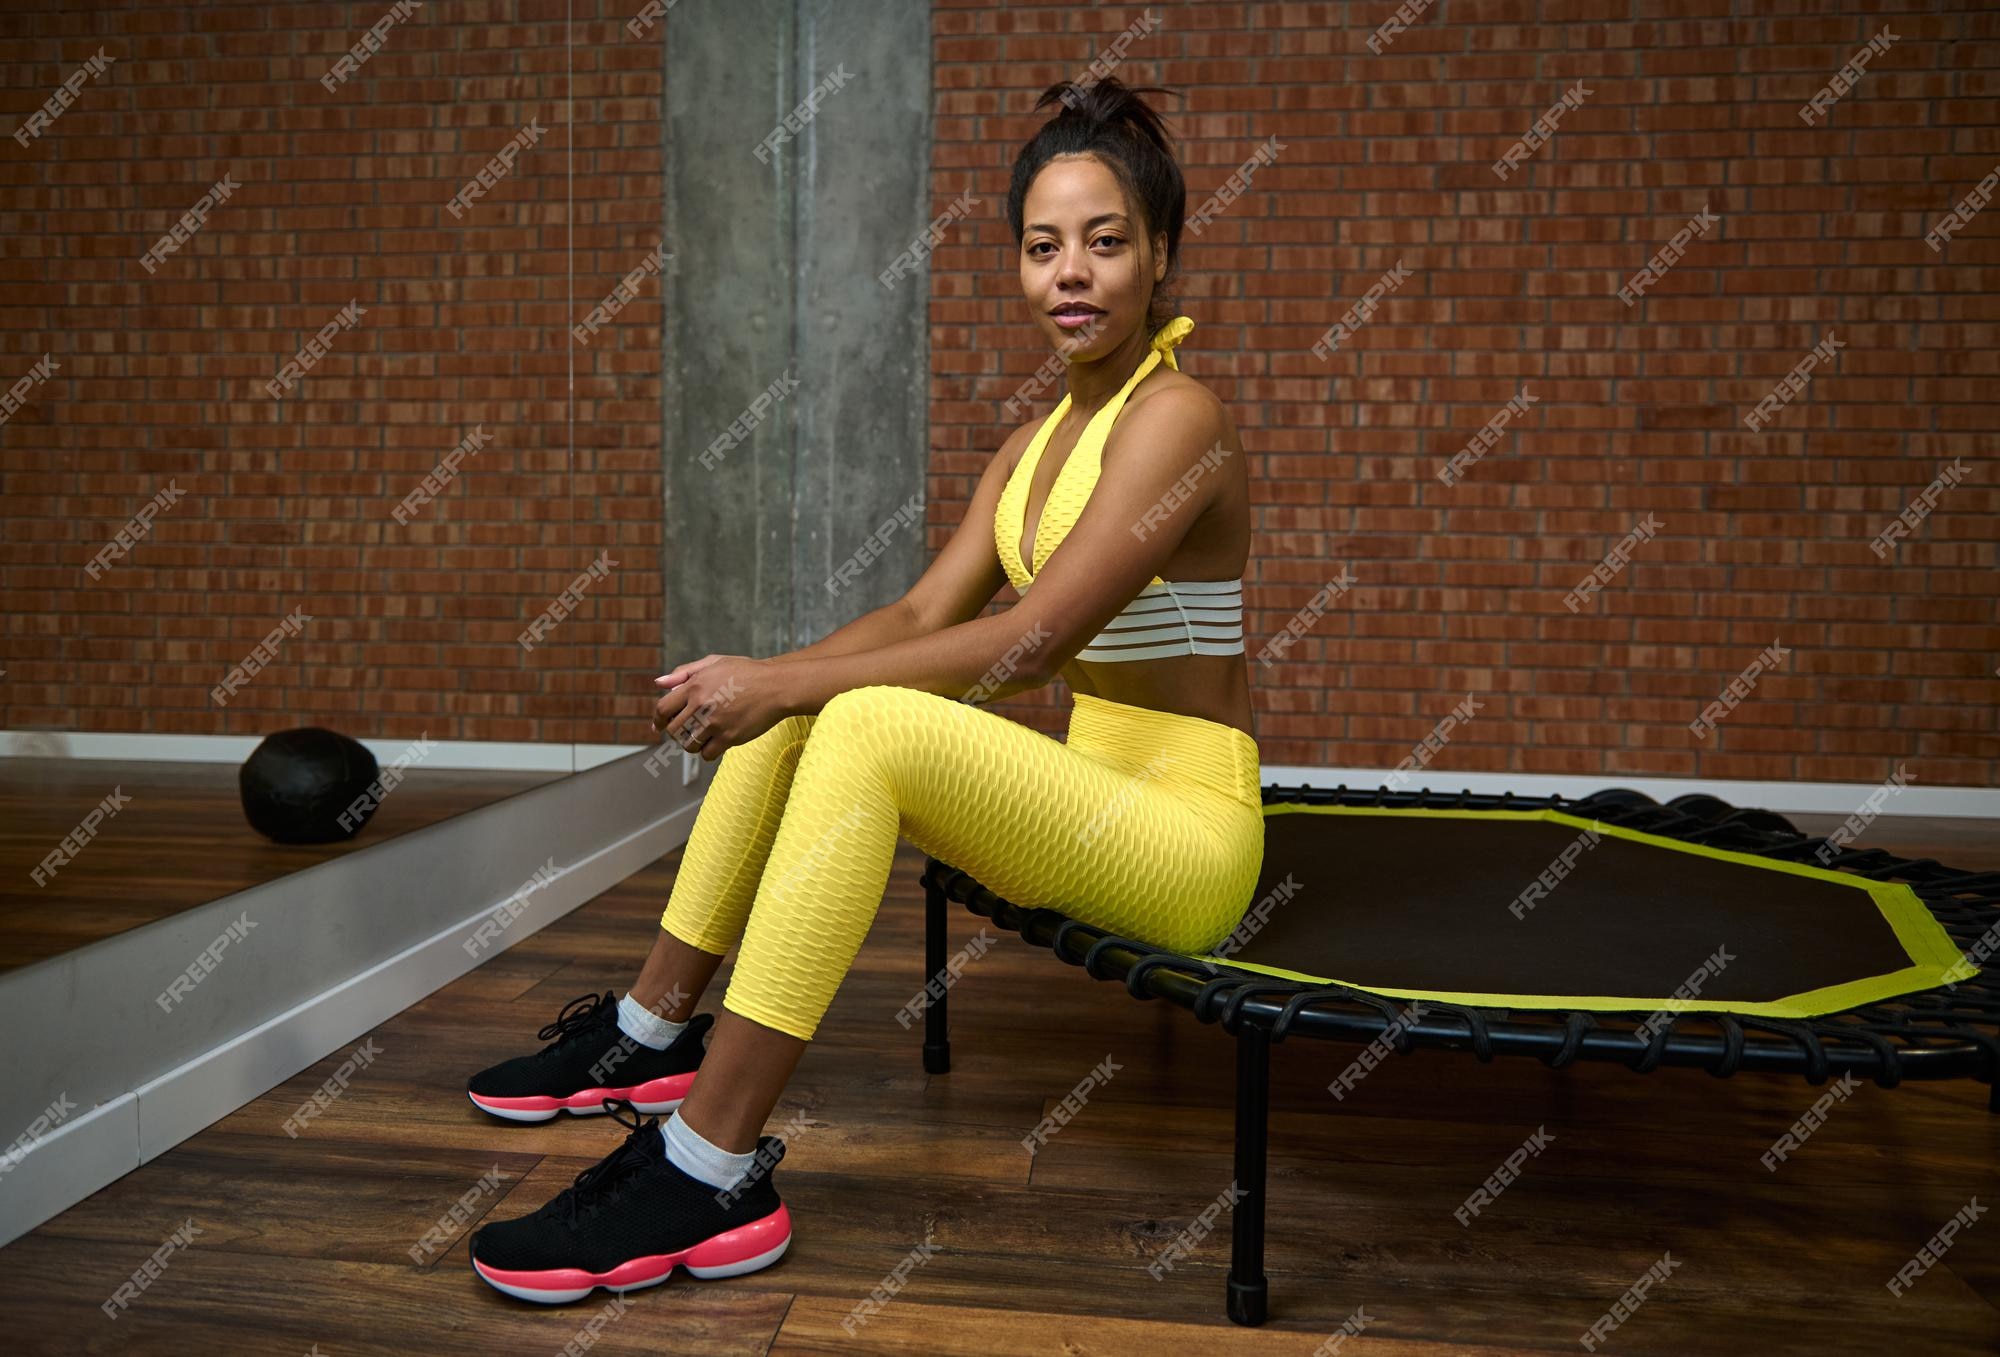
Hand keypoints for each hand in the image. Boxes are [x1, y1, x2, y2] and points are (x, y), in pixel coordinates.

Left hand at [652, 654, 792, 760]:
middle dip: (676, 733)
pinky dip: (708, 751)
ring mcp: (715, 723)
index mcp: (695, 686)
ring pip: (689, 745)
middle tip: (685, 731)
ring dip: (692, 743)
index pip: (663, 708)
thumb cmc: (746, 673)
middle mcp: (702, 705)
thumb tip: (659, 684)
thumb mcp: (714, 662)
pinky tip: (715, 742)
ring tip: (702, 736)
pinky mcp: (730, 737)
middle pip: (673, 731)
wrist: (776, 686)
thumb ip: (684, 672)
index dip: (658, 719)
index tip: (659, 726)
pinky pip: (707, 754)